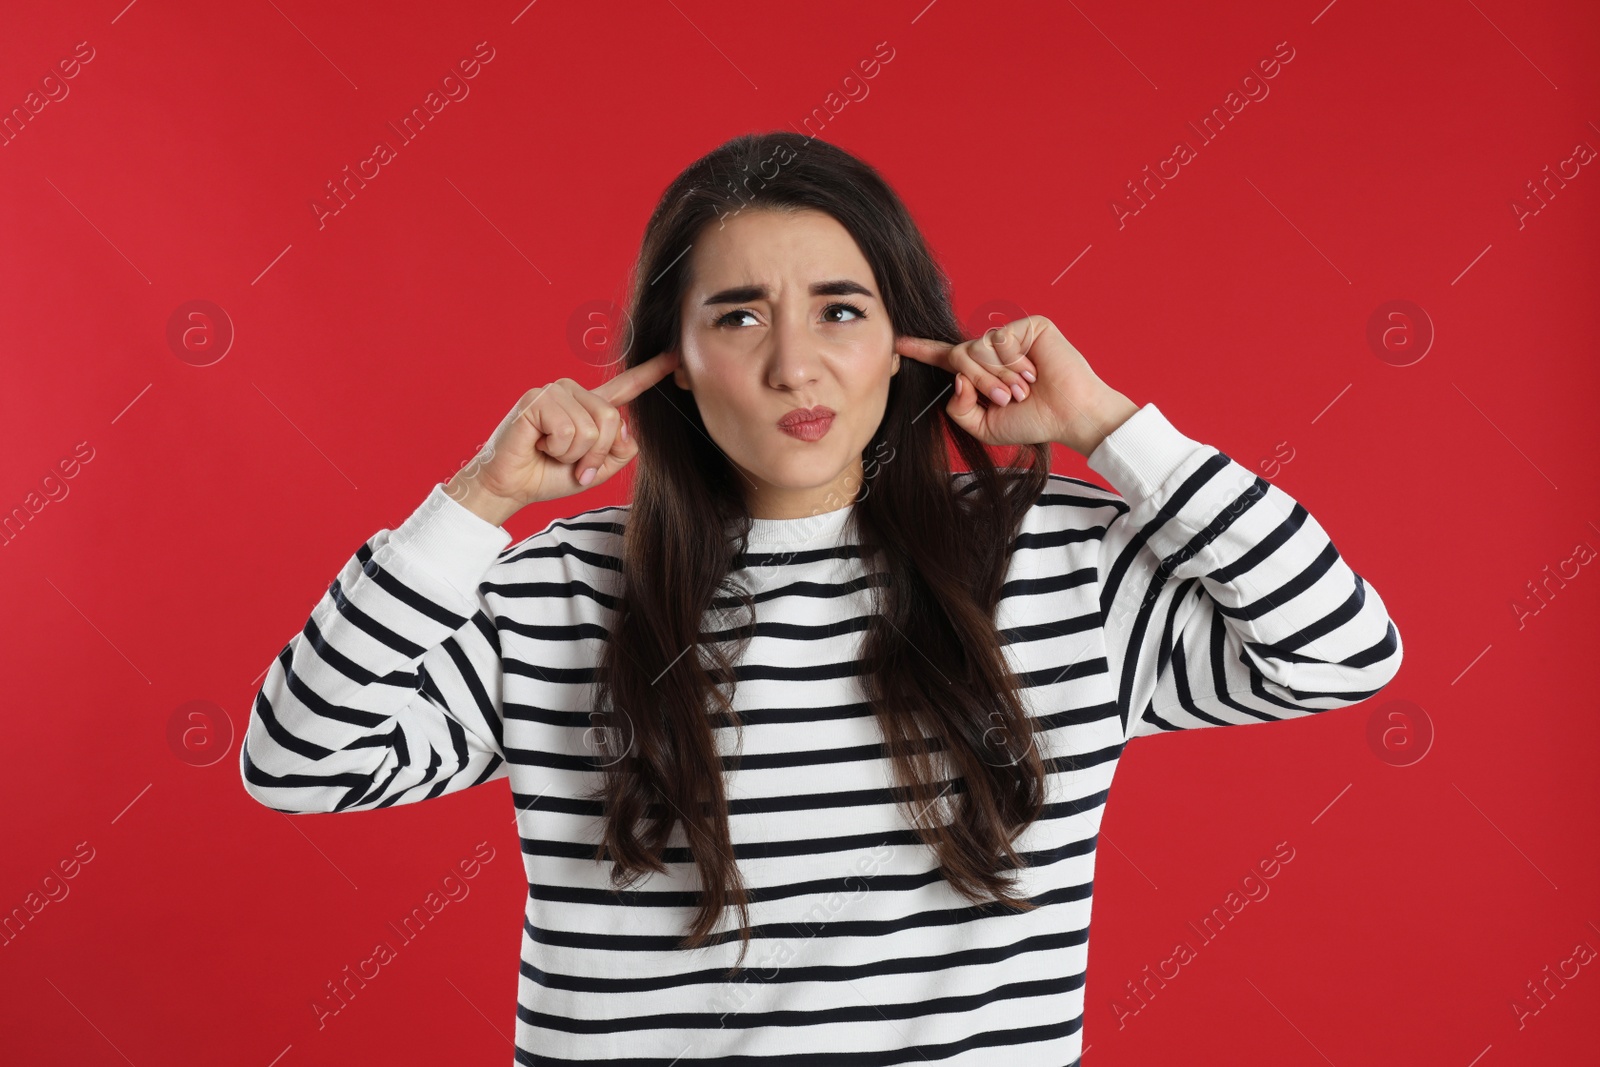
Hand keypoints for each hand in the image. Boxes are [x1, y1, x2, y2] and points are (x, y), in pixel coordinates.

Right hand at [446, 350, 680, 524]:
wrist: (512, 487)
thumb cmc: (549, 475)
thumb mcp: (598, 470)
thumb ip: (620, 450)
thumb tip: (624, 426)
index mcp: (590, 406)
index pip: (626, 387)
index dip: (651, 373)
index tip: (675, 358)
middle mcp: (574, 392)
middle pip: (611, 419)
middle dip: (595, 454)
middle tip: (573, 464)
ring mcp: (555, 392)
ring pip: (590, 428)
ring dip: (573, 454)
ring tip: (550, 451)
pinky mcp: (536, 399)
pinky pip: (567, 430)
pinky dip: (557, 449)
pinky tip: (539, 445)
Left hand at [894, 315, 1137, 455]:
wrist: (1068, 416)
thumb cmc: (1032, 422)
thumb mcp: (983, 426)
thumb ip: (958, 408)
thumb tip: (956, 378)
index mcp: (981, 373)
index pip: (946, 358)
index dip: (922, 350)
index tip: (899, 343)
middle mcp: (993, 352)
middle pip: (958, 356)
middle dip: (980, 382)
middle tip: (1008, 398)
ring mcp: (1010, 336)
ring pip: (976, 349)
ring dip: (997, 377)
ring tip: (1023, 389)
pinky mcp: (1028, 326)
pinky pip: (1000, 341)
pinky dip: (1012, 364)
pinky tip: (1033, 372)